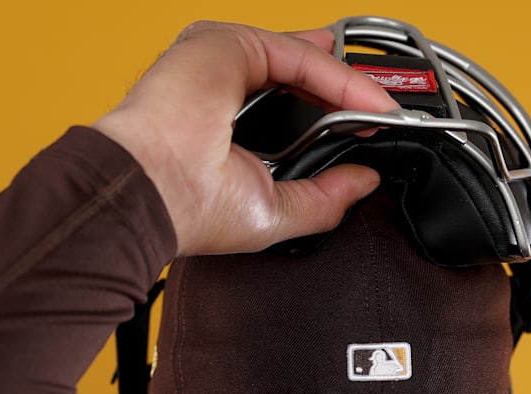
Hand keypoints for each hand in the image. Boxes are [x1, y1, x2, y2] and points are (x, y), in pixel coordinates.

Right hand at [92, 21, 397, 255]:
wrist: (149, 192)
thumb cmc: (184, 207)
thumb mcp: (273, 211)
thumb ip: (322, 197)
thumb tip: (364, 181)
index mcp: (218, 125)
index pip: (284, 106)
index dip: (330, 117)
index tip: (368, 133)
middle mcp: (217, 89)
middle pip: (295, 79)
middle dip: (343, 98)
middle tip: (380, 119)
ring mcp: (219, 63)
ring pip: (298, 63)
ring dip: (345, 86)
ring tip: (381, 111)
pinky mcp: (227, 45)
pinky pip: (297, 53)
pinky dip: (336, 76)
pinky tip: (366, 101)